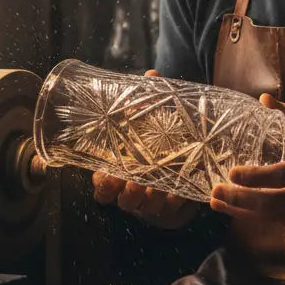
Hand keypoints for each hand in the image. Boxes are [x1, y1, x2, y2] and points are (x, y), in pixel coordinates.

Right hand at [90, 68, 199, 230]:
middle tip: (136, 182)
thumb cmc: (151, 140)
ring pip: (147, 208)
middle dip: (128, 194)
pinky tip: (183, 191)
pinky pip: (172, 210)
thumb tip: (151, 74)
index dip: (104, 186)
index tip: (111, 175)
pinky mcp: (171, 207)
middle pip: (122, 202)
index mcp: (116, 173)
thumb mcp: (146, 120)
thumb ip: (145, 101)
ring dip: (152, 199)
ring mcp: (151, 201)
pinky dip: (177, 201)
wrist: (177, 162)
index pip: (101, 188)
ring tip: (161, 186)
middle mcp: (131, 190)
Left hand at [209, 94, 284, 231]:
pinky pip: (273, 221)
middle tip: (214, 191)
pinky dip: (252, 214)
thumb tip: (263, 98)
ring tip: (215, 201)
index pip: (276, 177)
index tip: (231, 173)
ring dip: (238, 209)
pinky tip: (235, 207)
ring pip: (265, 216)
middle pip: (265, 203)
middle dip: (237, 199)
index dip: (253, 177)